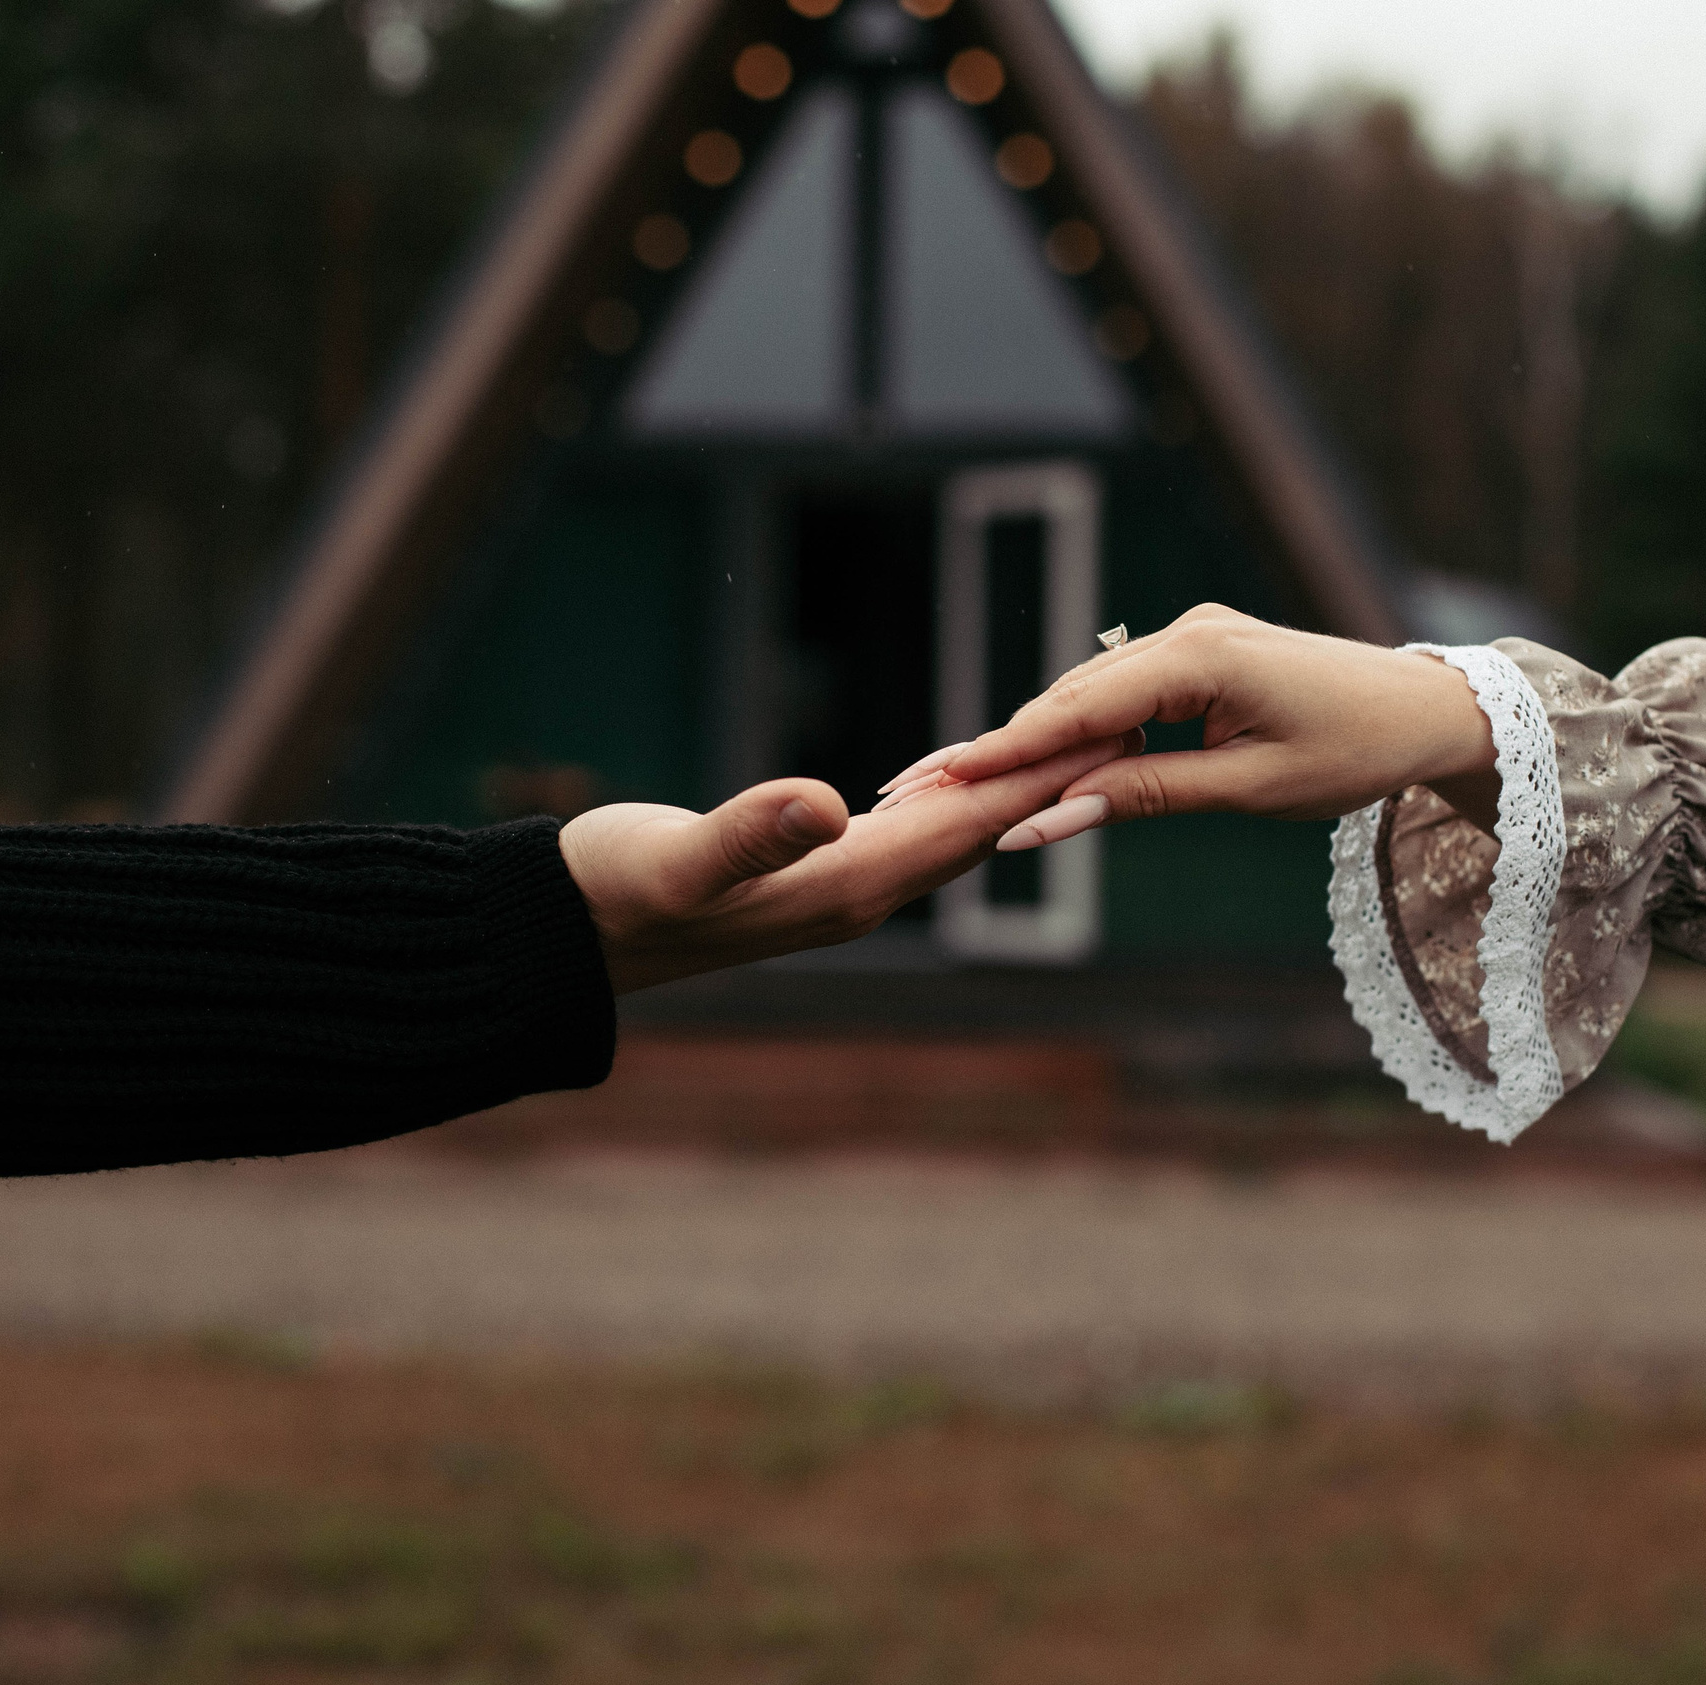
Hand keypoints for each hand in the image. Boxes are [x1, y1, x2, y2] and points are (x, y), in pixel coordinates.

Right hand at [558, 733, 1136, 992]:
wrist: (569, 936)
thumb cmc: (614, 893)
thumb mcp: (678, 858)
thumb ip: (751, 835)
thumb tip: (825, 803)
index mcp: (845, 885)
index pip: (971, 824)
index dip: (1044, 776)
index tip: (1117, 733)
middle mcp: (857, 895)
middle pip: (983, 832)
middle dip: (1056, 782)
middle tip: (1136, 726)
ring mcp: (835, 891)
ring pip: (953, 838)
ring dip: (1014, 795)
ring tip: (1076, 750)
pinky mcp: (810, 877)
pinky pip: (910, 838)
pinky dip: (955, 804)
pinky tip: (968, 785)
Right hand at [896, 604, 1498, 847]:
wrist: (1425, 710)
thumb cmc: (1354, 750)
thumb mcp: (1251, 789)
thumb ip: (1149, 795)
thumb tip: (1055, 818)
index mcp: (1202, 657)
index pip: (1080, 709)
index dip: (1008, 748)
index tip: (945, 778)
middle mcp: (1185, 633)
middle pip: (1071, 698)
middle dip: (1000, 746)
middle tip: (923, 787)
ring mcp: (1190, 638)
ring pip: (1091, 696)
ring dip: (1034, 741)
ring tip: (959, 784)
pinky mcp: (1198, 654)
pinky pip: (1121, 694)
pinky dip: (1079, 731)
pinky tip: (1034, 766)